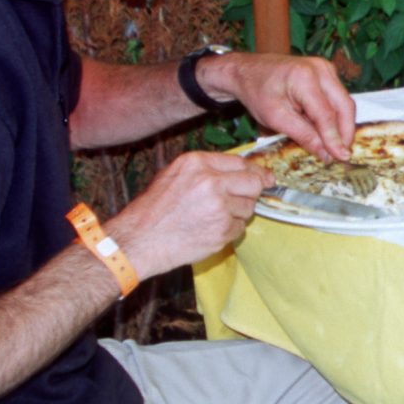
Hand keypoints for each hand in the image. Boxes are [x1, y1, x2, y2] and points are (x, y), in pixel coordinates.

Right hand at [109, 150, 267, 277]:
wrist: (139, 240)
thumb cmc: (154, 209)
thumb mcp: (173, 175)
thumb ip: (205, 170)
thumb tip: (240, 170)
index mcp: (197, 163)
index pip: (240, 163)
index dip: (255, 172)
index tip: (264, 178)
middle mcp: (211, 182)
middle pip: (253, 184)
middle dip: (252, 192)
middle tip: (243, 199)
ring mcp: (219, 208)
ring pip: (248, 208)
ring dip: (237, 214)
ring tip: (211, 218)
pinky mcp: (222, 231)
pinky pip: (239, 229)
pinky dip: (230, 231)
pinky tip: (209, 231)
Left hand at [205, 52, 356, 160]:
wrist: (248, 71)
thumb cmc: (257, 92)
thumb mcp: (276, 118)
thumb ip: (303, 135)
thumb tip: (325, 153)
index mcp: (305, 78)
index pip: (326, 114)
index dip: (335, 138)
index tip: (341, 158)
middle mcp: (321, 69)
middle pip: (344, 105)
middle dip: (345, 132)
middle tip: (342, 154)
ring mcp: (325, 68)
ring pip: (344, 102)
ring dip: (341, 125)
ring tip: (334, 145)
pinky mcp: (326, 73)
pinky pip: (337, 97)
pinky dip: (335, 115)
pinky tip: (327, 130)